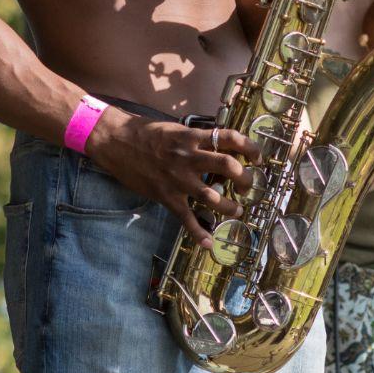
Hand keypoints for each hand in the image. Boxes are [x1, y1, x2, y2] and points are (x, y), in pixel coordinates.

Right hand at [84, 110, 255, 244]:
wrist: (114, 140)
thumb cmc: (144, 132)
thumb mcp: (174, 129)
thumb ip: (196, 139)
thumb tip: (218, 146)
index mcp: (192, 137)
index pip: (229, 138)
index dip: (249, 147)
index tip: (258, 157)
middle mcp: (188, 157)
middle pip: (227, 166)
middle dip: (244, 178)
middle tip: (249, 185)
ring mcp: (177, 178)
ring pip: (212, 196)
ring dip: (229, 207)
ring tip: (237, 212)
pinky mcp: (165, 195)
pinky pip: (186, 218)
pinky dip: (198, 233)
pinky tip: (208, 243)